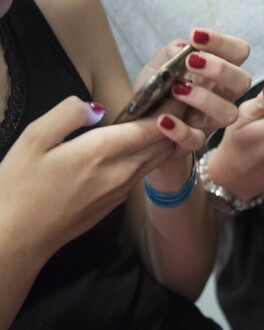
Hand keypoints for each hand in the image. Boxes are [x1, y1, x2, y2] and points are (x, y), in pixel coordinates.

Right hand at [0, 97, 174, 259]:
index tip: (176, 92)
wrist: (18, 238)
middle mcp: (121, 171)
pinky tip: (144, 144)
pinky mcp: (117, 201)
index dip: (169, 109)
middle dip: (174, 122)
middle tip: (179, 101)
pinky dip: (152, 155)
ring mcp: (122, 189)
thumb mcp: (33, 139)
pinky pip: (144, 172)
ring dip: (166, 139)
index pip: (152, 127)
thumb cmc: (19, 187)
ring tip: (167, 118)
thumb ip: (67, 114)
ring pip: (157, 159)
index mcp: (102, 151)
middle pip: (163, 143)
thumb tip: (97, 105)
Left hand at [137, 29, 251, 188]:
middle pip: (243, 81)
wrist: (141, 122)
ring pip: (228, 113)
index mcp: (219, 71)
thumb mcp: (157, 67)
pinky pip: (196, 139)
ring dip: (204, 99)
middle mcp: (224, 94)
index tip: (196, 36)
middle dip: (220, 69)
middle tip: (191, 61)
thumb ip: (169, 54)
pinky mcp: (196, 140)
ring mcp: (212, 120)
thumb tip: (182, 47)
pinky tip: (163, 120)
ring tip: (177, 89)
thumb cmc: (158, 90)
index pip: (239, 52)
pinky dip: (180, 130)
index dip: (223, 43)